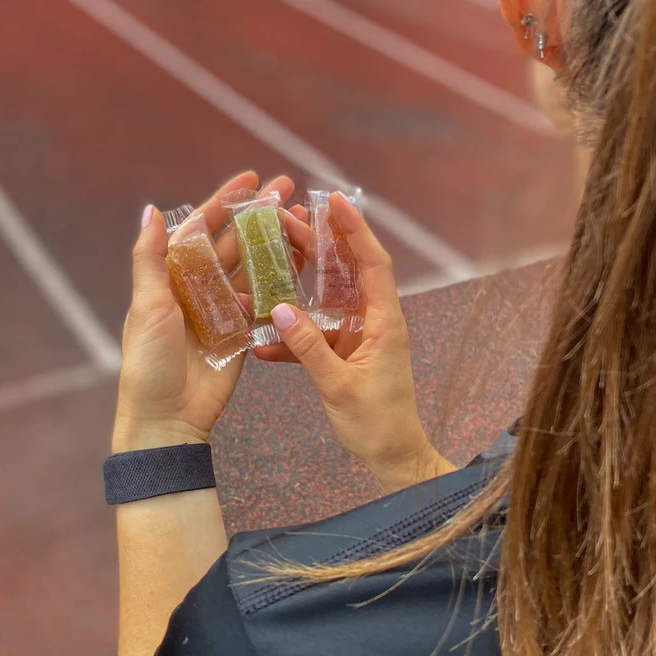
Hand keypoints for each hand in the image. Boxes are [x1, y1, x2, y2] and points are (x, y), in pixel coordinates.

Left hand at [113, 171, 305, 452]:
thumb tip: (150, 209)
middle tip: (287, 188)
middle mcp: (200, 286)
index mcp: (173, 275)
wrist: (169, 417)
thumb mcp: (148, 306)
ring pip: (253, 266)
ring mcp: (224, 307)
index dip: (225, 201)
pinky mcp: (243, 330)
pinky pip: (264, 299)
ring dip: (274, 242)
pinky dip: (282, 280)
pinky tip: (301, 261)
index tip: (251, 178)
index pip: (202, 227)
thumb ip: (150, 259)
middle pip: (234, 241)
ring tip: (301, 219)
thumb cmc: (149, 362)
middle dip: (259, 214)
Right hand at [259, 193, 454, 492]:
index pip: (372, 263)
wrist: (392, 455)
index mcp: (383, 321)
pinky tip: (264, 334)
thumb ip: (308, 347)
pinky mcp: (344, 351)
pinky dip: (293, 328)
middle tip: (287, 215)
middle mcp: (373, 320)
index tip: (334, 200)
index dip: (355, 229)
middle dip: (320, 241)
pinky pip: (316, 330)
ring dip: (304, 274)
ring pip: (329, 294)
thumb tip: (279, 309)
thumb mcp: (339, 385)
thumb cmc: (376, 422)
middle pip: (347, 269)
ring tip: (274, 246)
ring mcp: (358, 334)